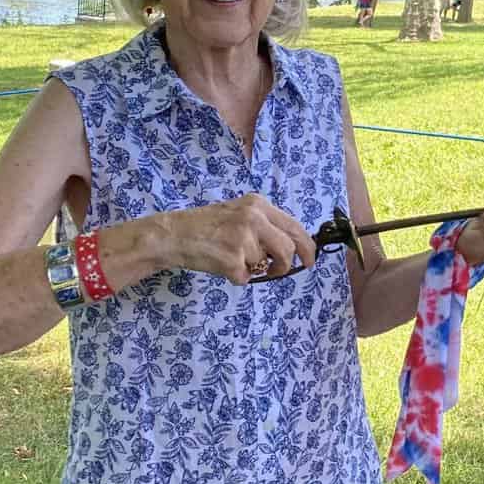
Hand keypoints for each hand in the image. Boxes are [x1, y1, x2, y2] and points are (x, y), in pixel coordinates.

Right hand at [157, 193, 315, 283]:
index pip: (294, 227)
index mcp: (258, 205)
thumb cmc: (206, 226)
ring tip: (233, 259)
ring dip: (253, 269)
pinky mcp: (233, 260)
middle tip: (277, 271)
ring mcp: (243, 239)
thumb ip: (264, 225)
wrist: (174, 234)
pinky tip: (221, 264)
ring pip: (266, 266)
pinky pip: (246, 277)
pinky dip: (236, 277)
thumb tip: (291, 247)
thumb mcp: (239, 213)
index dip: (306, 246)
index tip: (310, 260)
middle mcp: (254, 218)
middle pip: (287, 248)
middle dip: (285, 265)